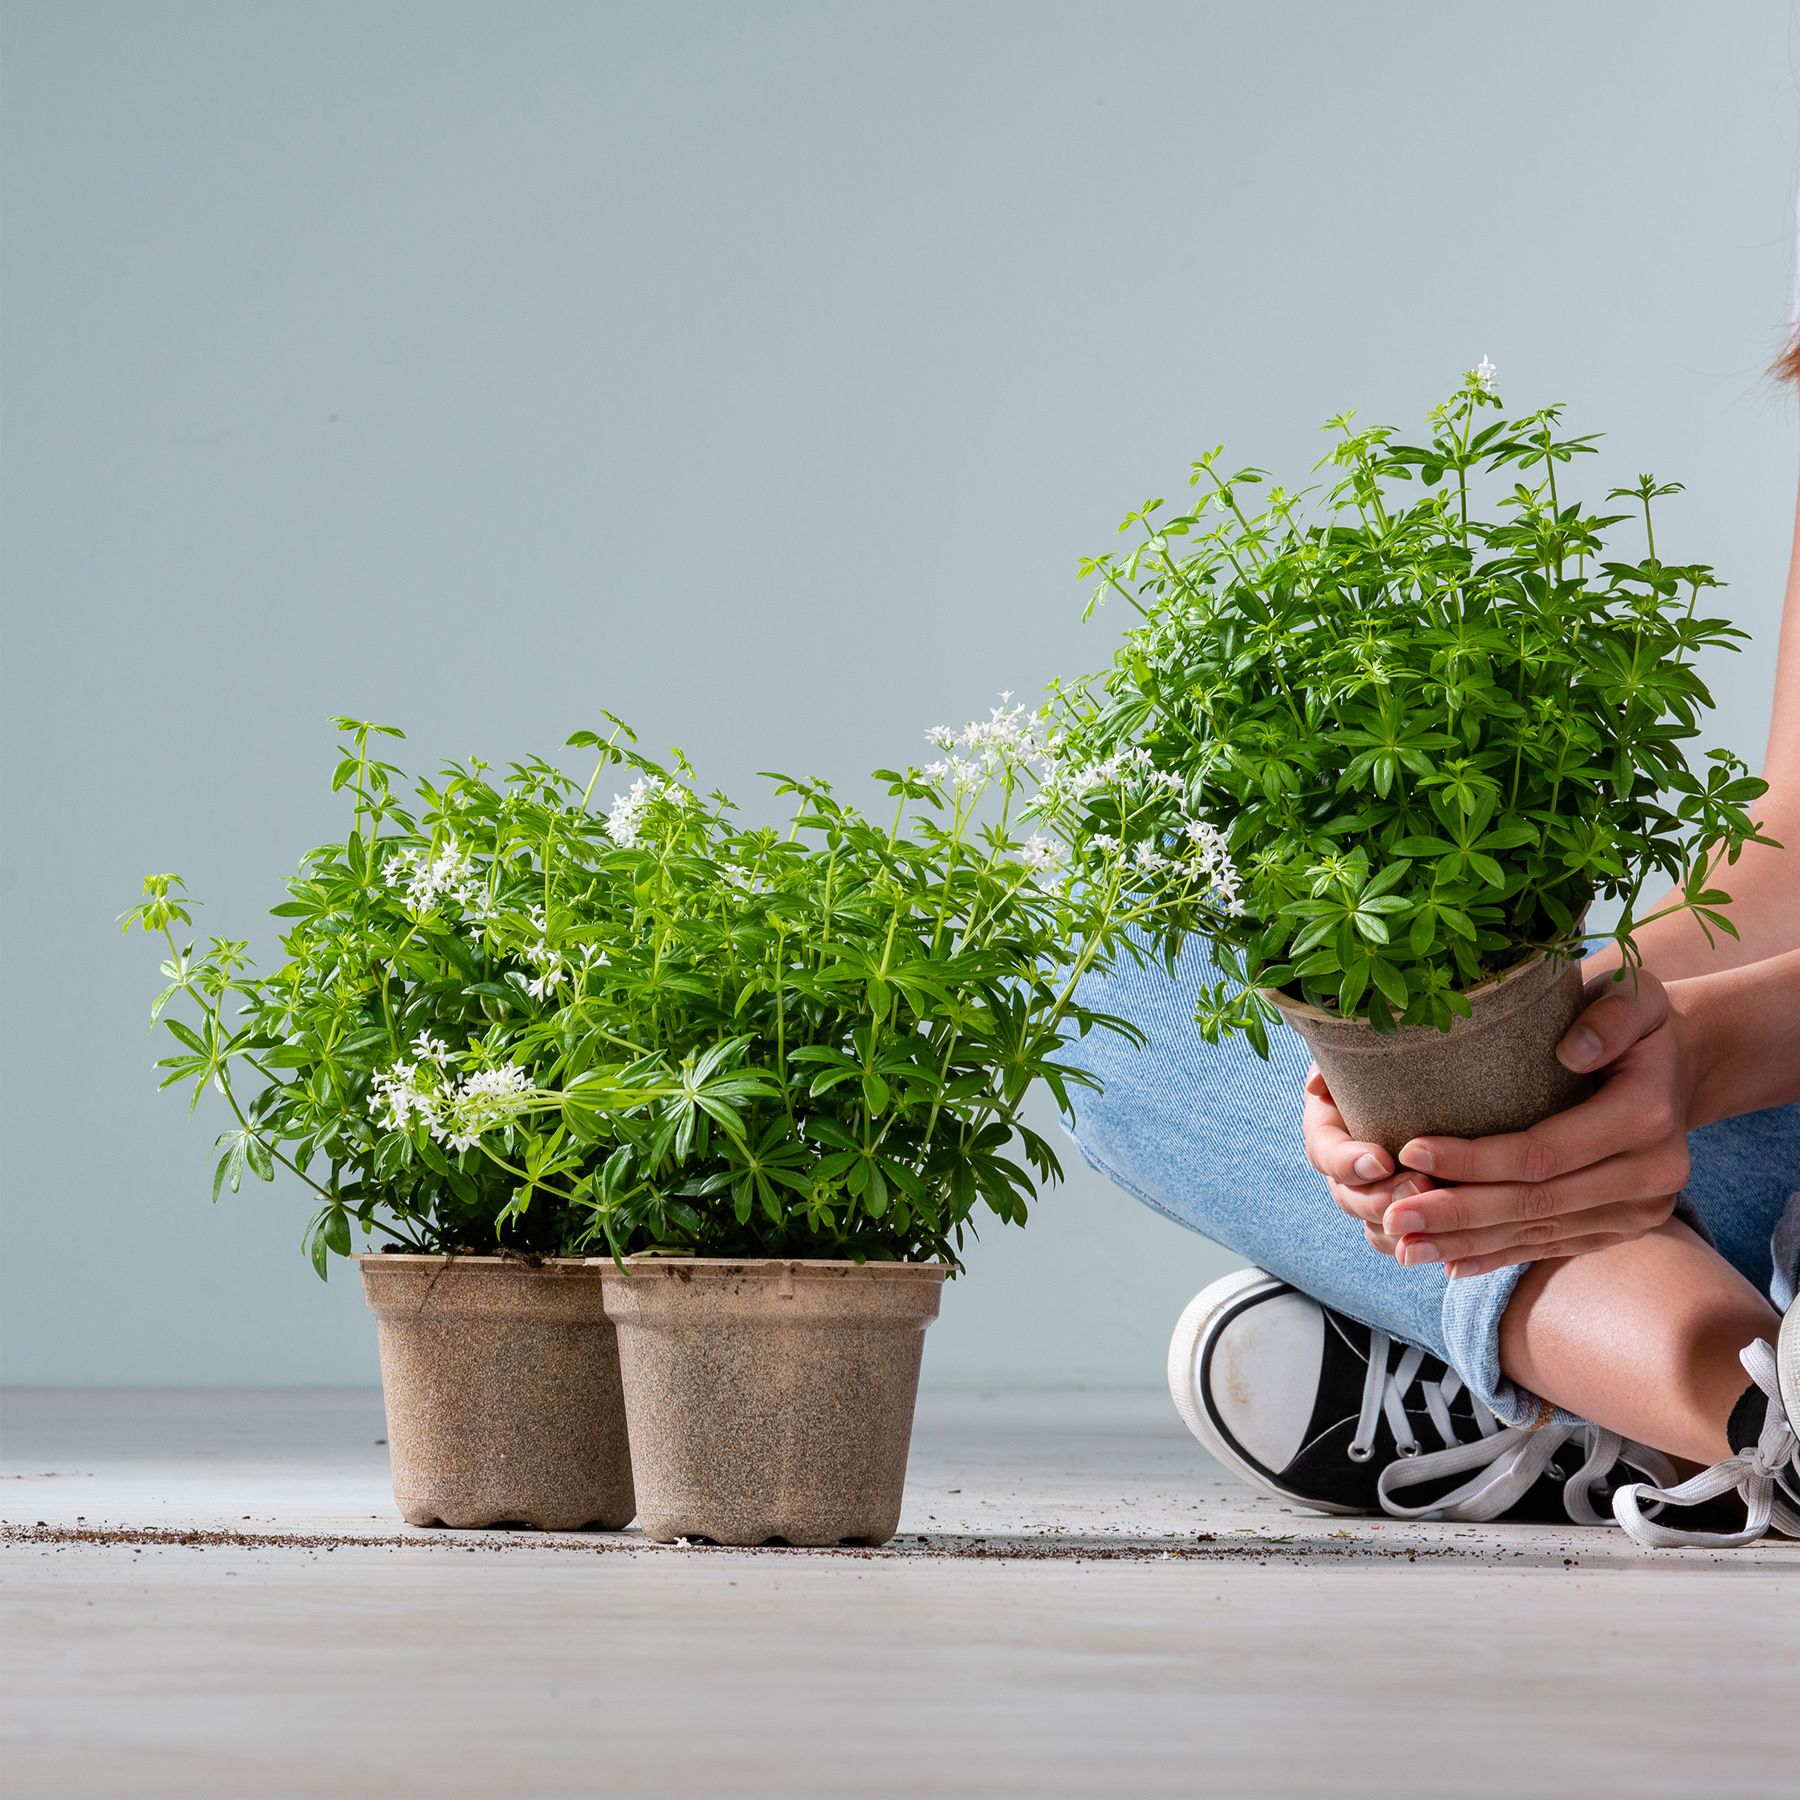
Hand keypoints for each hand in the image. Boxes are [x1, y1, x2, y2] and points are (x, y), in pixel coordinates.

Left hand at [1302, 966, 1697, 1277]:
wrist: (1677, 1066)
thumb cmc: (1636, 1021)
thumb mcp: (1633, 994)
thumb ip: (1609, 1016)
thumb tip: (1571, 1051)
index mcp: (1645, 1117)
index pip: (1543, 1151)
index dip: (1475, 1159)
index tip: (1410, 1152)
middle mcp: (1650, 1175)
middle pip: (1535, 1202)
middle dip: (1457, 1213)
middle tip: (1393, 1217)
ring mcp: (1638, 1211)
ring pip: (1537, 1231)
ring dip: (1466, 1243)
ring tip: (1404, 1248)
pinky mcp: (1621, 1228)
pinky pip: (1552, 1245)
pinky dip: (1498, 1255)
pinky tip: (1450, 1264)